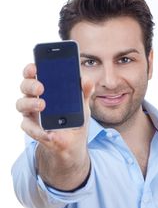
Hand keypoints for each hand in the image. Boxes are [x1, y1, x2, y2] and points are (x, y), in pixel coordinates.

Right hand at [16, 63, 93, 189]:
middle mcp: (34, 97)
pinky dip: (37, 130)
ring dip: (30, 103)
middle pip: (25, 86)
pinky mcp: (31, 128)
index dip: (31, 68)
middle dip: (31, 84)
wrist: (73, 142)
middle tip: (41, 87)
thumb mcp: (83, 104)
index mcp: (45, 87)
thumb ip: (84, 92)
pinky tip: (47, 132)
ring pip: (21, 104)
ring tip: (42, 105)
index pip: (34, 73)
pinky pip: (28, 127)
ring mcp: (31, 113)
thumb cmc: (75, 118)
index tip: (35, 66)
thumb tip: (86, 80)